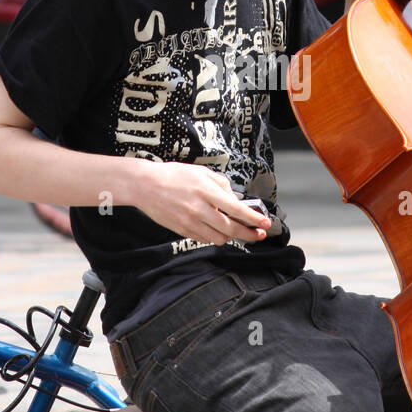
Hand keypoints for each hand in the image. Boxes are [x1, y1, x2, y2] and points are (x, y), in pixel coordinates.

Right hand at [132, 161, 270, 246]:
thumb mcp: (201, 172)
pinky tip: (215, 229)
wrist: (145, 186)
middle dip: (249, 234)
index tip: (266, 224)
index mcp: (207, 191)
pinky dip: (213, 237)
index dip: (254, 219)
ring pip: (219, 238)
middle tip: (258, 234)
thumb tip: (233, 198)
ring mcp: (190, 222)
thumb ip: (220, 184)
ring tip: (235, 230)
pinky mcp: (182, 230)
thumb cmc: (173, 175)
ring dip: (230, 236)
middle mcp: (200, 209)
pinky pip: (204, 239)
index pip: (237, 210)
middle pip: (231, 229)